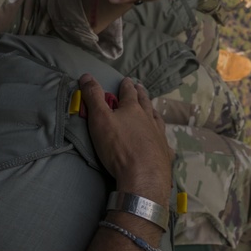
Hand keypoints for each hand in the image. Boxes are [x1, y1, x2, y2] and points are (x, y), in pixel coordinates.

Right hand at [78, 74, 172, 199]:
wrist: (143, 176)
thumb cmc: (118, 147)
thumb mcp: (99, 119)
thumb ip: (93, 97)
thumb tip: (86, 75)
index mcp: (133, 109)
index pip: (129, 93)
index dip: (126, 86)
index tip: (127, 79)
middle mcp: (148, 119)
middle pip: (145, 103)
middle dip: (141, 94)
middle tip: (140, 87)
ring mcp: (158, 136)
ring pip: (157, 119)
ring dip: (153, 112)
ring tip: (153, 109)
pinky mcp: (164, 153)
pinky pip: (164, 143)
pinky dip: (162, 139)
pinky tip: (163, 142)